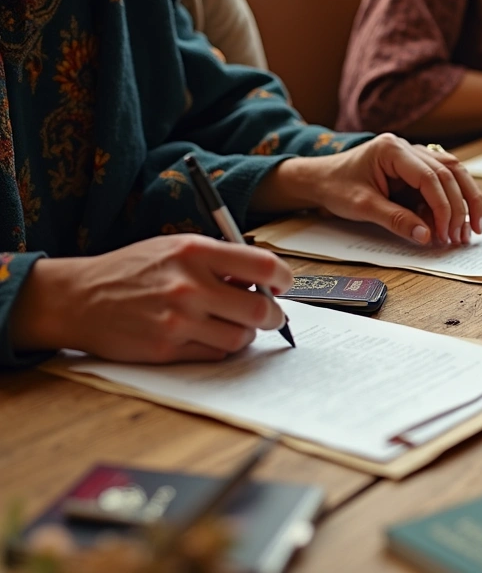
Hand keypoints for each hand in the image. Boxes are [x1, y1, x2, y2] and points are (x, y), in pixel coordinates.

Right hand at [10, 236, 291, 362]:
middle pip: (261, 310)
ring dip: (245, 334)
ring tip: (231, 323)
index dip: (284, 279)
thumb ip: (219, 260)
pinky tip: (206, 334)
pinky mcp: (167, 348)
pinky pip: (216, 353)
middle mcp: (189, 285)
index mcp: (196, 252)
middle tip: (271, 314)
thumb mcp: (176, 248)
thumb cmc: (133, 270)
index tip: (283, 285)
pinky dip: (220, 347)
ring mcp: (178, 320)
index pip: (264, 266)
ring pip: (241, 338)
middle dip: (274, 315)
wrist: (78, 298)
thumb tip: (264, 280)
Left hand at [256, 134, 481, 247]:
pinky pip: (444, 182)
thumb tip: (426, 236)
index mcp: (392, 149)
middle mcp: (408, 147)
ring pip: (454, 173)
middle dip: (460, 207)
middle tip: (462, 236)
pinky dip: (453, 201)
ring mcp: (414, 156)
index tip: (446, 232)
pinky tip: (459, 221)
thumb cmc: (336, 187)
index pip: (430, 176)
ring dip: (466, 201)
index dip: (443, 206)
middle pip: (449, 172)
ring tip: (472, 229)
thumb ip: (396, 220)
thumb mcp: (363, 207)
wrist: (320, 179)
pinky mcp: (416, 169)